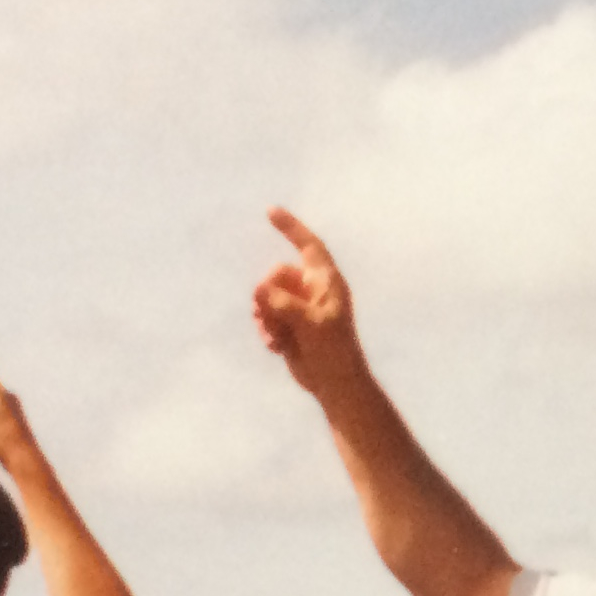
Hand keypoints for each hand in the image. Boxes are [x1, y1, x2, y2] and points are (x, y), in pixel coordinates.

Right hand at [253, 207, 368, 392]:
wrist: (334, 384)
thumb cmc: (333, 352)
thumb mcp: (311, 324)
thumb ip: (285, 303)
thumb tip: (260, 293)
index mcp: (327, 283)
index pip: (309, 246)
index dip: (291, 227)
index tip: (270, 211)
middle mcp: (312, 290)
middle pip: (275, 275)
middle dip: (268, 295)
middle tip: (273, 316)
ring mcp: (298, 307)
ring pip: (265, 297)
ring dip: (265, 317)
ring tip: (277, 337)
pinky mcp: (288, 325)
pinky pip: (264, 317)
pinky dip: (266, 331)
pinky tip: (276, 348)